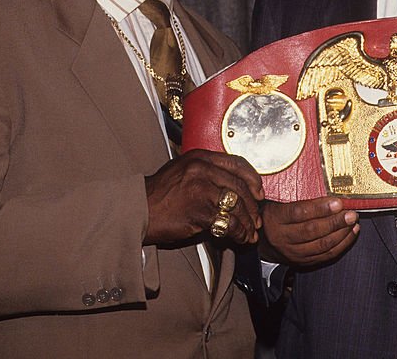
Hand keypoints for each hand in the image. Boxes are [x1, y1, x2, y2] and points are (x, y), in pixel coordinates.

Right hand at [144, 149, 263, 245]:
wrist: (136, 211)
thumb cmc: (158, 195)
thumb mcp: (181, 171)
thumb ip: (206, 172)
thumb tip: (233, 187)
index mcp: (200, 157)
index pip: (237, 163)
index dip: (253, 179)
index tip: (259, 193)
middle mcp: (203, 169)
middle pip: (240, 186)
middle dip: (253, 206)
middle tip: (257, 219)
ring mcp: (202, 189)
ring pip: (237, 205)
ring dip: (248, 223)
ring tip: (250, 234)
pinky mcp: (200, 210)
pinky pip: (228, 222)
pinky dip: (238, 232)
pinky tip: (239, 238)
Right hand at [258, 197, 359, 266]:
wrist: (263, 240)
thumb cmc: (276, 214)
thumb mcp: (278, 201)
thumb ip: (298, 195)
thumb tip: (328, 187)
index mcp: (275, 218)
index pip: (299, 213)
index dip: (320, 208)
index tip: (337, 202)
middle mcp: (282, 237)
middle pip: (312, 231)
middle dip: (335, 222)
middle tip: (351, 214)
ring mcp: (292, 253)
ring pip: (321, 245)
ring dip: (341, 233)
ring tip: (353, 222)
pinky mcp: (302, 262)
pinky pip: (325, 256)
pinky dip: (342, 245)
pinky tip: (351, 233)